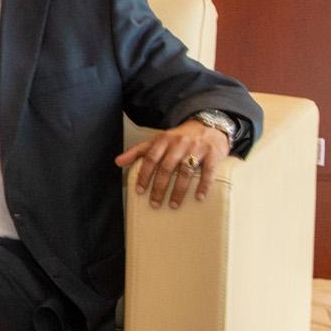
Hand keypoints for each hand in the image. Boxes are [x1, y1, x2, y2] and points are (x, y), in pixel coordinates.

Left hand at [115, 117, 231, 208]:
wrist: (208, 125)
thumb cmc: (179, 137)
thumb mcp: (157, 140)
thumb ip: (138, 151)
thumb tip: (117, 162)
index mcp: (163, 140)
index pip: (150, 158)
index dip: (143, 175)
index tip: (140, 191)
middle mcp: (178, 144)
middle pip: (166, 167)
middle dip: (159, 187)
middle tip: (154, 203)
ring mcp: (196, 148)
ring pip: (185, 171)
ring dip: (179, 190)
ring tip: (174, 205)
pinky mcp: (213, 154)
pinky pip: (208, 171)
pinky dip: (203, 185)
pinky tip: (199, 197)